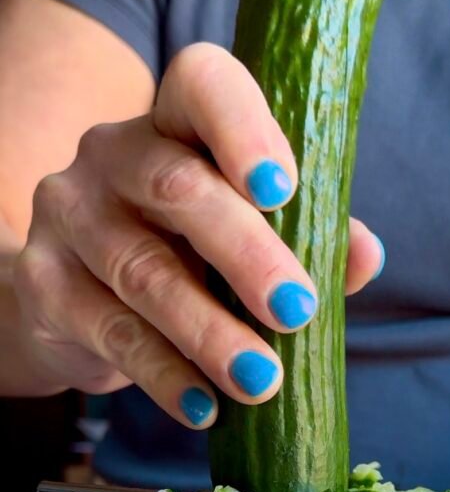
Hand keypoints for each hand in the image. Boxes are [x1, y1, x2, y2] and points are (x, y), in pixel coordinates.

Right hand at [13, 43, 383, 426]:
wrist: (73, 298)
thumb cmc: (185, 254)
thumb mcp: (250, 235)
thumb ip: (310, 235)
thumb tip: (365, 254)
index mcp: (176, 124)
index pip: (202, 84)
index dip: (243, 126)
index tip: (284, 187)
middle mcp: (113, 154)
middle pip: (178, 188)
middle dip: (246, 254)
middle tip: (296, 310)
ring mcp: (71, 215)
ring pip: (144, 272)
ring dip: (210, 332)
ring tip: (262, 381)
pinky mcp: (43, 282)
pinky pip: (111, 332)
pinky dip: (165, 375)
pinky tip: (205, 406)